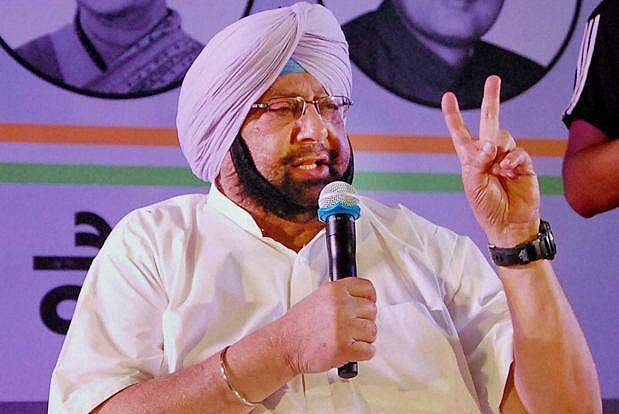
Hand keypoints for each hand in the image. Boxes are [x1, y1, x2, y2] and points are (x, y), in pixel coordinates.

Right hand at [276, 277, 376, 374]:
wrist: (284, 345)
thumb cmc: (298, 325)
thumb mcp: (318, 298)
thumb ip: (340, 296)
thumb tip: (360, 301)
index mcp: (334, 290)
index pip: (367, 288)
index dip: (369, 299)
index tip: (366, 306)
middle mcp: (340, 306)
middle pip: (372, 310)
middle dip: (364, 321)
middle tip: (352, 328)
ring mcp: (343, 327)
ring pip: (372, 331)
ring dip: (364, 338)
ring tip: (349, 340)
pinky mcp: (344, 348)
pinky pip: (369, 350)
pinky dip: (362, 354)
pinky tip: (350, 351)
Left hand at [441, 76, 540, 246]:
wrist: (509, 224)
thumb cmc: (486, 207)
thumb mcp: (473, 185)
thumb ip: (478, 162)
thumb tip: (490, 142)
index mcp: (471, 158)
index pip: (460, 133)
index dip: (454, 116)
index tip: (448, 97)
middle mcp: (488, 154)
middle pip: (488, 122)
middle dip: (490, 100)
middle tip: (493, 79)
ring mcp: (506, 157)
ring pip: (503, 137)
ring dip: (499, 151)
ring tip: (499, 171)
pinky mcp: (523, 164)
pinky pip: (517, 151)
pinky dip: (512, 159)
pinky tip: (508, 171)